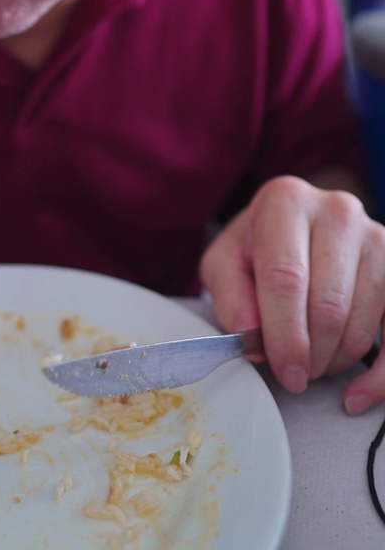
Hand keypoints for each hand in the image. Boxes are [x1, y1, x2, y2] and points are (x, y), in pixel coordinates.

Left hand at [200, 175, 384, 412]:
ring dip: (336, 359)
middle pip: (328, 304)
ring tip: (314, 360)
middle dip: (310, 352)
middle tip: (294, 371)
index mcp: (286, 202)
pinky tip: (357, 394)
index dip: (283, 334)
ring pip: (362, 321)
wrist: (299, 229)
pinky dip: (379, 375)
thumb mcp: (226, 262)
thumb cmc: (260, 249)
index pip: (286, 277)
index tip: (284, 370)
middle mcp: (336, 211)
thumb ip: (229, 296)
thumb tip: (250, 335)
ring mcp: (375, 237)